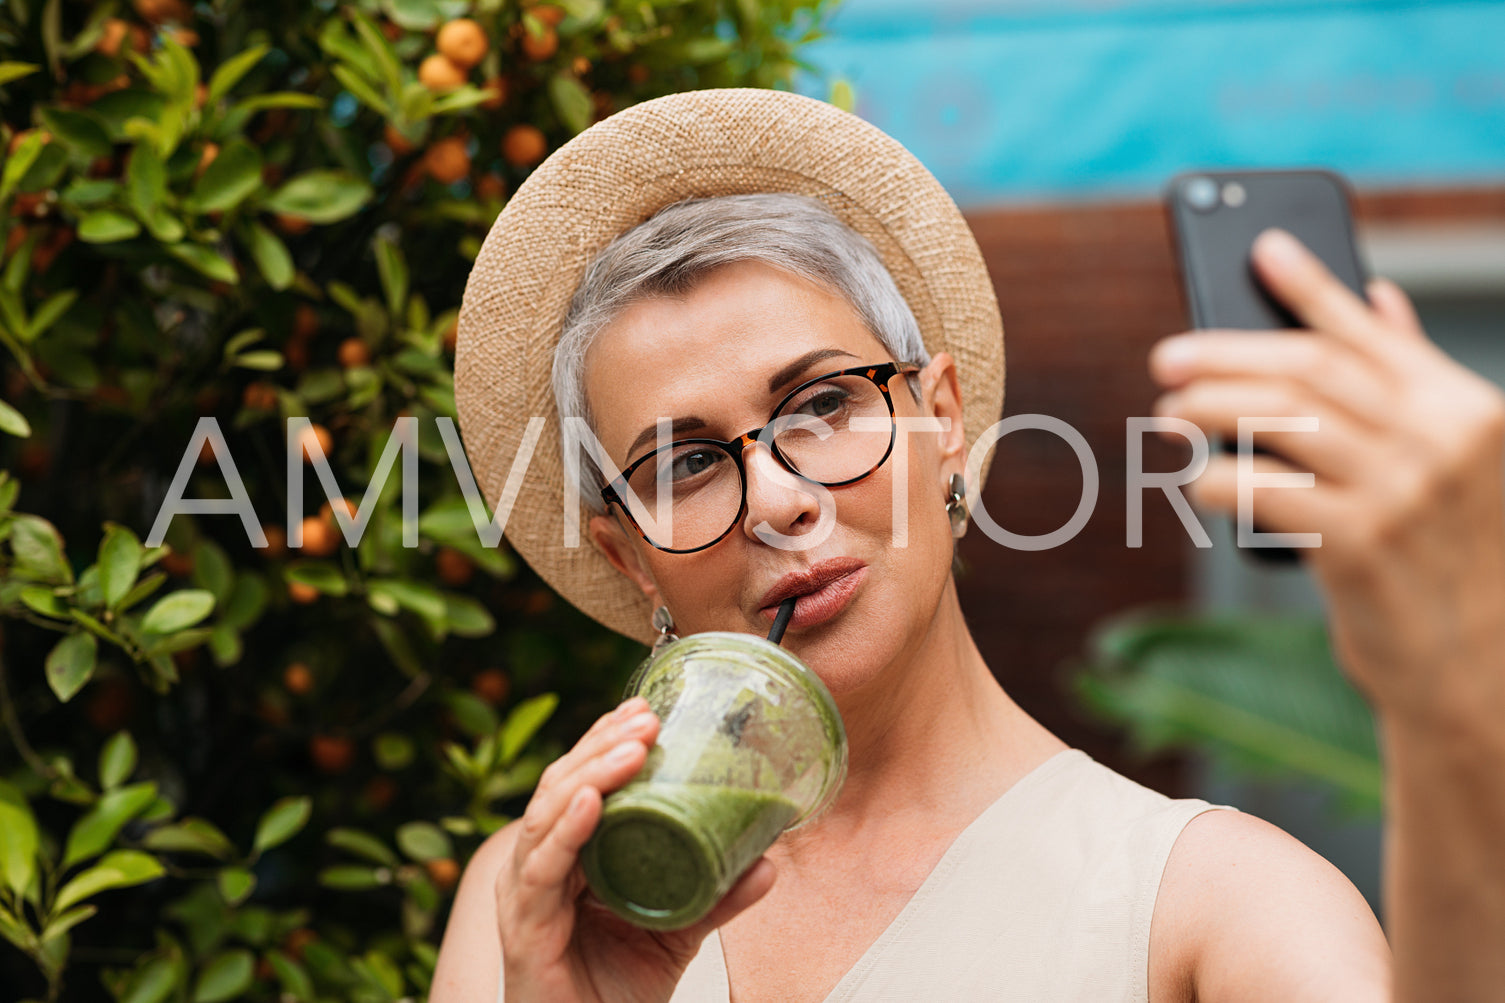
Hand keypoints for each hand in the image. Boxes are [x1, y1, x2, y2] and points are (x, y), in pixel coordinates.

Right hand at [497, 695, 776, 1002]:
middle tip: (648, 717)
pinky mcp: (525, 930)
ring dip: (590, 774)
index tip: (647, 709)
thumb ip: (715, 898)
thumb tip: (769, 862)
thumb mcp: (676, 933)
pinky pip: (541, 871)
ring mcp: (526, 895)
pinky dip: (565, 832)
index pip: (579, 781)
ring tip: (632, 748)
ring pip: (547, 815)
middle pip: (560, 785)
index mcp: (569, 856)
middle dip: (601, 745)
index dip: (606, 741)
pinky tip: (590, 804)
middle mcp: (539, 866)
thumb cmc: (617, 992)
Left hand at [1148, 228, 1504, 725]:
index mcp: (1466, 409)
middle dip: (1228, 355)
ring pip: (1279, 422)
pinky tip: (1191, 476)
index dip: (1311, 284)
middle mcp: (1440, 442)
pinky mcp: (1359, 547)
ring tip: (1167, 412)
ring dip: (1208, 410)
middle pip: (1309, 372)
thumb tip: (1377, 298)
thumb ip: (1412, 384)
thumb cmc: (1454, 561)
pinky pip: (1264, 491)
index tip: (1261, 247)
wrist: (1478, 671)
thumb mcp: (1455, 464)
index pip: (1370, 332)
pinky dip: (1216, 476)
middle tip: (1168, 357)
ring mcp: (1402, 493)